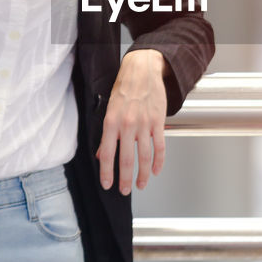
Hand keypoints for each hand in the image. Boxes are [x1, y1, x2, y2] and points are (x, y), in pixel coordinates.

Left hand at [97, 49, 167, 194]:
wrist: (142, 71)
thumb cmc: (124, 88)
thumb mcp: (108, 109)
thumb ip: (106, 134)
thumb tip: (102, 154)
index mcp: (111, 122)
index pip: (108, 154)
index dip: (107, 172)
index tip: (107, 185)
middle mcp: (127, 124)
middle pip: (127, 159)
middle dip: (125, 179)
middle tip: (124, 190)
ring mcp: (144, 124)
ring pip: (145, 157)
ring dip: (143, 175)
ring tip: (141, 184)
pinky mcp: (158, 122)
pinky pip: (160, 147)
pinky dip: (159, 162)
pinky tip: (156, 170)